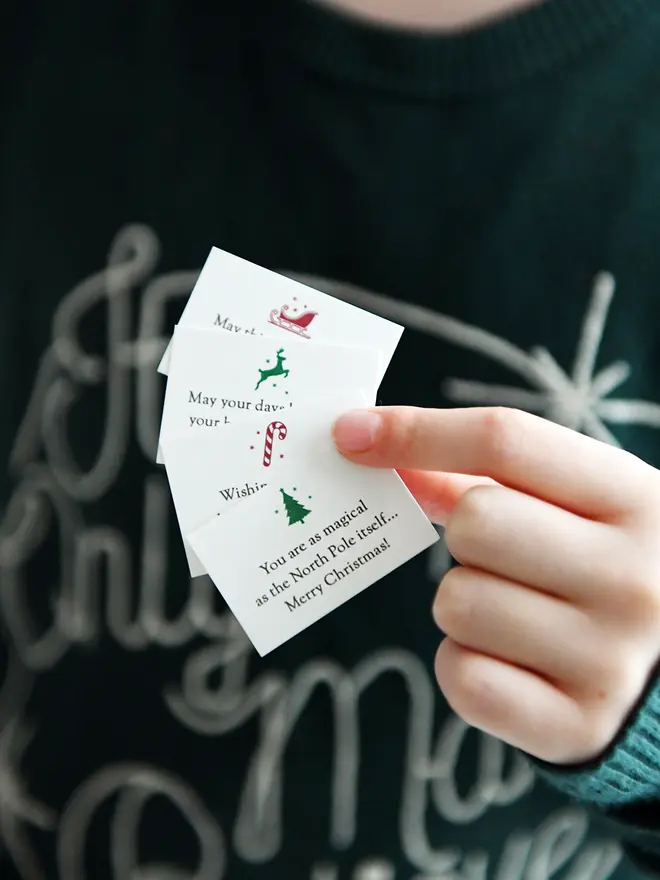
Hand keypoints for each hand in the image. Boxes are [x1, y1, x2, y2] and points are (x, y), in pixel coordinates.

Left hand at [332, 406, 659, 764]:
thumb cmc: (606, 567)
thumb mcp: (576, 507)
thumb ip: (479, 475)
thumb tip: (373, 445)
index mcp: (635, 498)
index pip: (505, 439)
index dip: (415, 431)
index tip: (349, 433)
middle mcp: (633, 577)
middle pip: (476, 521)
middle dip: (465, 535)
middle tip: (499, 555)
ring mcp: (610, 658)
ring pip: (457, 602)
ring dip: (464, 603)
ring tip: (518, 613)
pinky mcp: (578, 726)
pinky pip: (461, 677)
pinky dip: (465, 664)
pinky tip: (512, 661)